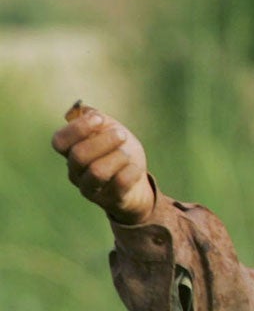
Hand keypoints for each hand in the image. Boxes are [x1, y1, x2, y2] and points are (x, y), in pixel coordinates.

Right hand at [51, 104, 154, 225]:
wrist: (137, 183)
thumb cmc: (119, 152)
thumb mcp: (110, 131)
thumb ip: (97, 119)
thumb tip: (84, 110)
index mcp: (71, 152)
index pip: (60, 141)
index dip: (78, 128)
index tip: (100, 119)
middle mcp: (75, 172)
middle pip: (79, 155)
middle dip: (104, 141)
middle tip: (121, 135)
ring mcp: (91, 188)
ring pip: (96, 172)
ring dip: (117, 157)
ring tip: (127, 152)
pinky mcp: (110, 200)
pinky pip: (119, 183)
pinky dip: (130, 170)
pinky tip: (134, 166)